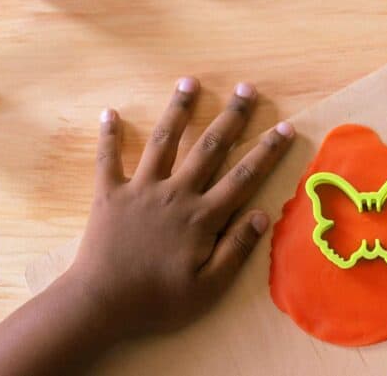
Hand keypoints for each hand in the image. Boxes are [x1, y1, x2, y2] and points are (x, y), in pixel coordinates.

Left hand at [68, 78, 294, 337]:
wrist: (101, 303)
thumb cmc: (158, 299)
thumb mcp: (208, 286)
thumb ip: (236, 249)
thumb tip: (263, 215)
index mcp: (202, 216)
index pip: (244, 177)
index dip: (267, 152)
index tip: (285, 128)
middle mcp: (176, 193)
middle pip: (209, 148)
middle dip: (231, 117)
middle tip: (247, 89)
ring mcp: (141, 189)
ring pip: (164, 142)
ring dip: (178, 110)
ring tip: (190, 81)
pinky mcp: (109, 194)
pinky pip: (108, 160)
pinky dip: (109, 136)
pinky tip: (110, 112)